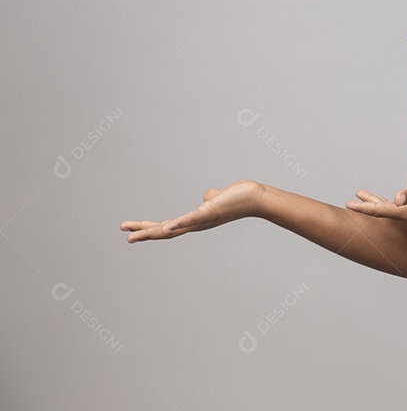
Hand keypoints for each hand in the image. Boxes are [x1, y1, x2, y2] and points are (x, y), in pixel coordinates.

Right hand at [119, 179, 267, 242]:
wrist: (256, 198)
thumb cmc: (238, 198)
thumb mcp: (217, 197)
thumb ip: (208, 198)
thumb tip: (206, 196)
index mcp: (195, 221)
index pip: (168, 226)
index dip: (149, 228)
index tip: (131, 229)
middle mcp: (197, 224)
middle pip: (165, 232)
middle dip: (144, 234)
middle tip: (125, 236)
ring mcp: (202, 220)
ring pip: (172, 229)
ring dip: (151, 233)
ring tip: (132, 236)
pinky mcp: (209, 213)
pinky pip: (190, 220)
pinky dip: (177, 224)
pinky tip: (165, 227)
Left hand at [346, 184, 406, 231]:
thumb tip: (395, 198)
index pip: (381, 211)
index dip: (364, 208)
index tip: (348, 206)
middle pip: (382, 211)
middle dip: (366, 206)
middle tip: (349, 204)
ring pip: (392, 210)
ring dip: (378, 204)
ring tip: (366, 197)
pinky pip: (403, 209)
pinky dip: (393, 205)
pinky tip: (396, 201)